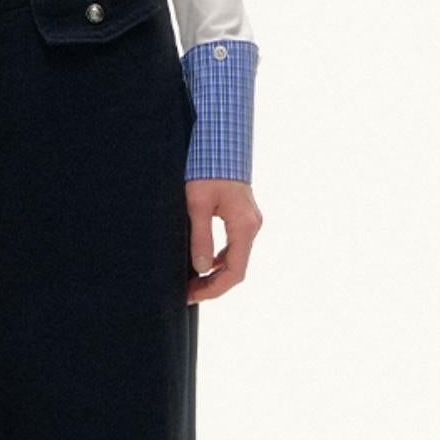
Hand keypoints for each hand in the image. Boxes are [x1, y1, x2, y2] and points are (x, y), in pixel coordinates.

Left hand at [186, 180, 261, 301]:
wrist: (220, 144)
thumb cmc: (207, 170)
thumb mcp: (197, 204)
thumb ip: (200, 237)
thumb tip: (200, 268)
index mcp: (244, 226)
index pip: (235, 272)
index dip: (214, 289)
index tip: (191, 295)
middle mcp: (252, 226)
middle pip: (237, 269)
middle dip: (212, 285)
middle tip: (187, 292)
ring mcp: (249, 222)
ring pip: (235, 259)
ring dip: (215, 273)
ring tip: (190, 281)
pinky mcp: (243, 217)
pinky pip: (233, 246)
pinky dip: (218, 259)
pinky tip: (201, 262)